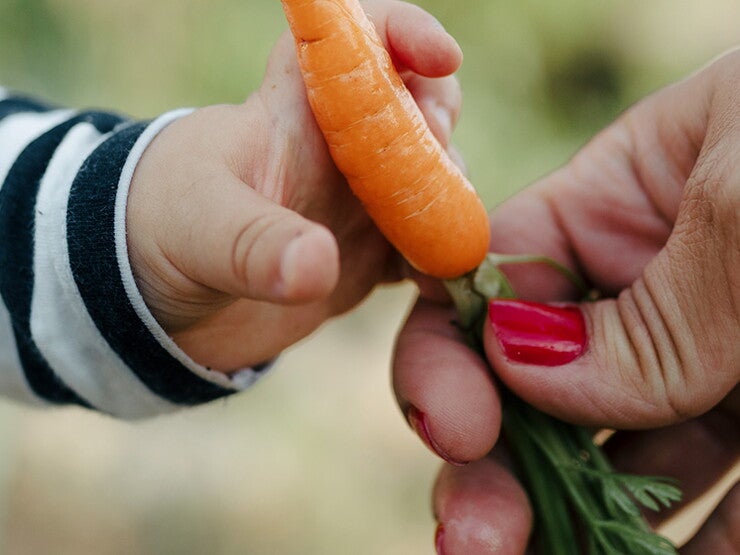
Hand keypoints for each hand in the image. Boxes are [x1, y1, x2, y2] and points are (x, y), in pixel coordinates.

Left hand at [126, 0, 462, 370]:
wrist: (155, 299)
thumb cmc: (158, 231)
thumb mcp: (197, 231)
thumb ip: (253, 244)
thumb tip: (316, 267)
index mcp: (293, 110)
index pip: (355, 39)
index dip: (404, 33)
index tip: (441, 59)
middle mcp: (335, 149)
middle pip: (414, 108)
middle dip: (439, 129)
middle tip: (437, 167)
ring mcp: (353, 204)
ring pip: (428, 179)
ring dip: (449, 201)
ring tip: (443, 240)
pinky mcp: (362, 256)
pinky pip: (419, 248)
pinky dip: (438, 261)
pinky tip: (441, 285)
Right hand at [394, 49, 739, 552]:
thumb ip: (649, 297)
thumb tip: (520, 364)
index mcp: (630, 201)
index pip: (497, 280)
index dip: (453, 356)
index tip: (453, 429)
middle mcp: (662, 284)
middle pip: (543, 387)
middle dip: (496, 466)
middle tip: (475, 541)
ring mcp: (722, 361)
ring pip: (624, 457)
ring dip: (575, 527)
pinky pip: (723, 500)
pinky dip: (689, 547)